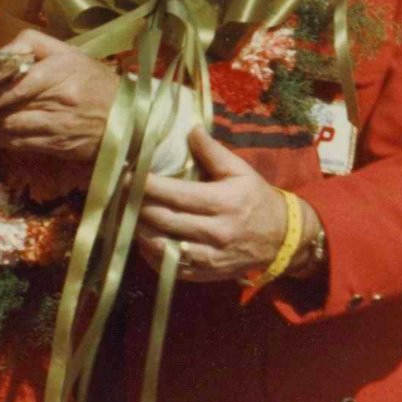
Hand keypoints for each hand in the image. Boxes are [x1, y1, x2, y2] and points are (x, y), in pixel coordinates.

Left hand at [0, 28, 119, 161]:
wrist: (131, 118)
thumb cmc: (95, 80)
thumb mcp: (68, 53)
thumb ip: (32, 44)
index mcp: (60, 72)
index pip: (11, 82)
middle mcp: (58, 100)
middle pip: (4, 107)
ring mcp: (58, 127)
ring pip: (8, 128)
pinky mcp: (57, 147)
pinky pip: (20, 144)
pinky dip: (0, 139)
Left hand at [136, 127, 294, 281]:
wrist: (283, 239)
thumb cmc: (256, 199)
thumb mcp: (240, 171)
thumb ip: (213, 151)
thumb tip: (189, 128)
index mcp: (222, 203)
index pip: (176, 194)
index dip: (147, 185)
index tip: (126, 174)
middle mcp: (215, 232)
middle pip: (163, 220)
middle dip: (136, 206)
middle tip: (119, 193)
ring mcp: (209, 257)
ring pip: (161, 246)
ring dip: (139, 230)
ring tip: (124, 214)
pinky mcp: (205, 274)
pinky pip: (169, 267)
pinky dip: (151, 254)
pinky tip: (141, 238)